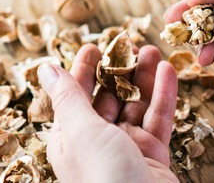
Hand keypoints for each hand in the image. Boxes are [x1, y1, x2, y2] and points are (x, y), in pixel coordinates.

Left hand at [37, 44, 178, 181]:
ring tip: (153, 51)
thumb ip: (69, 97)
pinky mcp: (153, 154)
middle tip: (132, 44)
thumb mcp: (82, 132)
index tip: (94, 46)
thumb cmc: (105, 177)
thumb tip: (46, 68)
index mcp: (72, 138)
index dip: (84, 69)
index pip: (76, 96)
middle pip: (110, 97)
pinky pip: (158, 119)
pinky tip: (167, 72)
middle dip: (120, 70)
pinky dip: (163, 95)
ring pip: (137, 105)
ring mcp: (127, 148)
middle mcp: (98, 142)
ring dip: (145, 78)